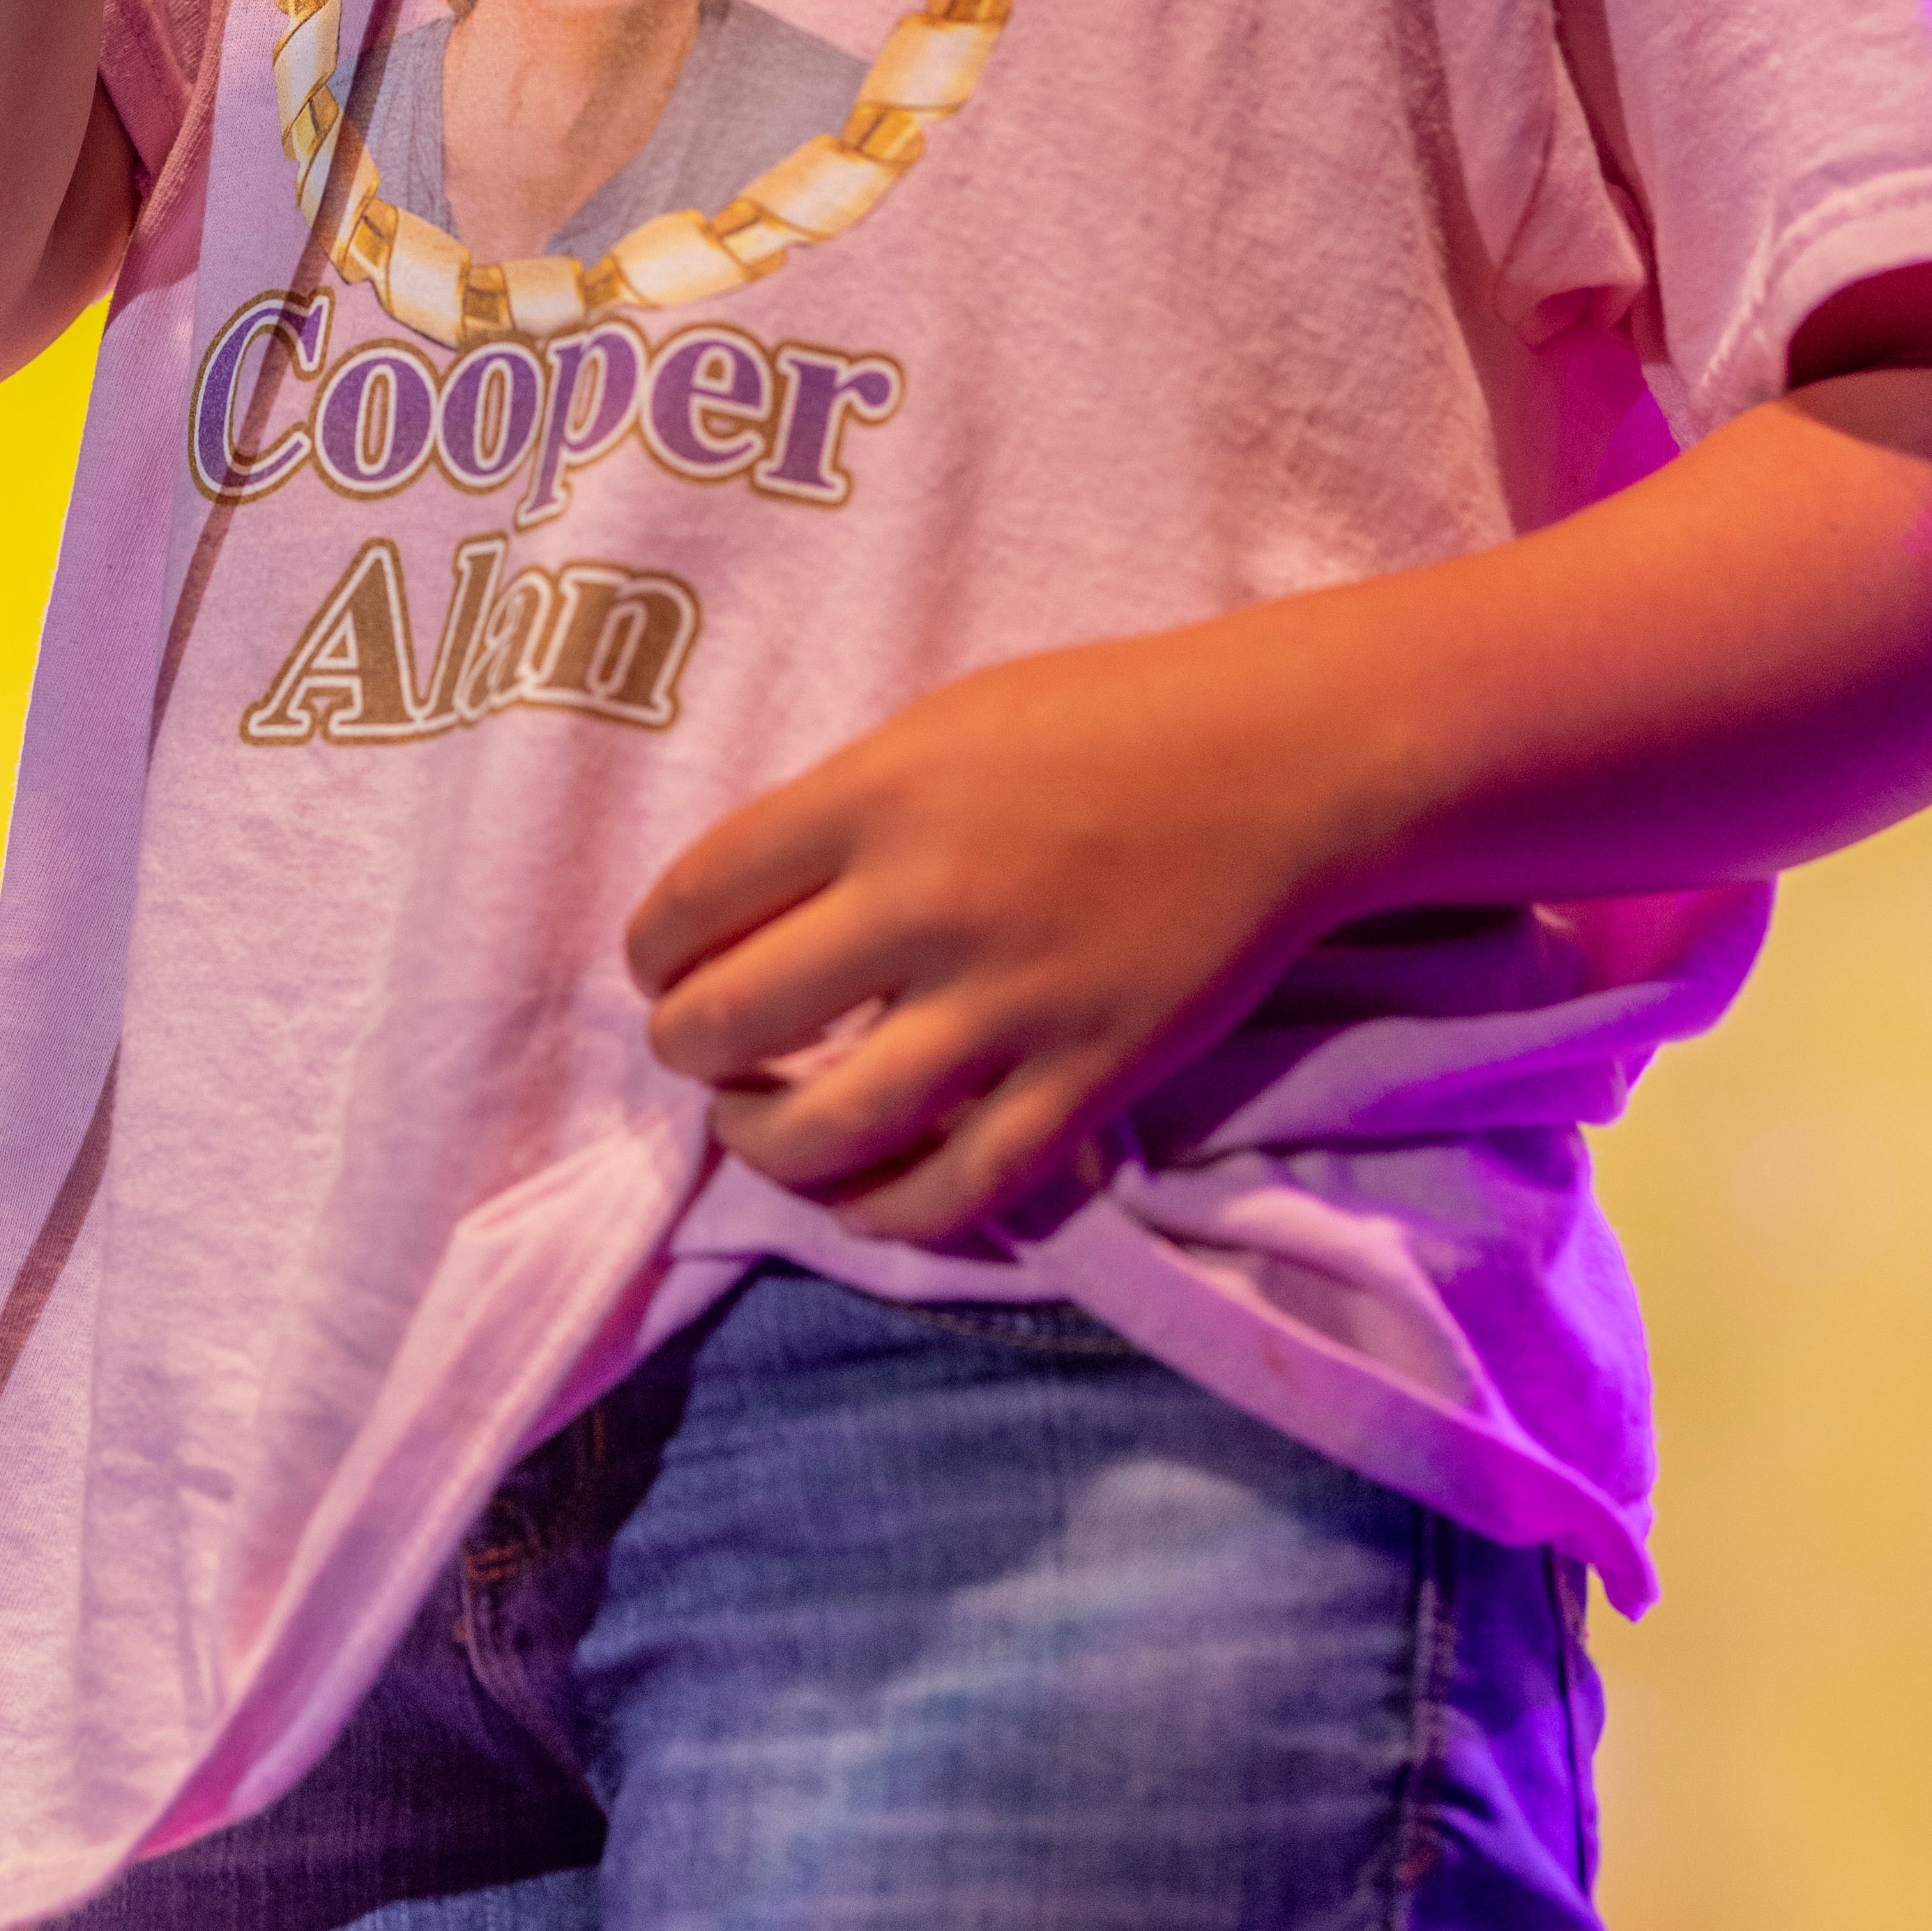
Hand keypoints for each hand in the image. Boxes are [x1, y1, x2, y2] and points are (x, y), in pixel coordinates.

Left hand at [625, 620, 1356, 1245]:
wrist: (1279, 763)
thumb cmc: (1103, 720)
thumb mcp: (941, 725)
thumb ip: (845, 812)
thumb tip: (752, 911)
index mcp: (873, 796)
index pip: (695, 898)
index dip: (652, 950)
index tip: (661, 966)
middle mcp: (923, 903)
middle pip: (731, 1019)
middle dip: (684, 1049)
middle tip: (699, 1048)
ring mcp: (1008, 1003)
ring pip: (828, 1128)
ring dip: (762, 1142)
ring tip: (755, 1125)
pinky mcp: (1088, 1078)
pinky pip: (959, 1187)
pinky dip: (887, 1210)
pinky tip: (861, 1195)